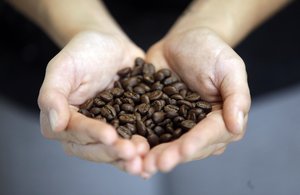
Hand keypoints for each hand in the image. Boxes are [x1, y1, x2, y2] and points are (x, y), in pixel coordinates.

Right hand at [38, 31, 148, 174]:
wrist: (110, 45)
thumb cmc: (83, 52)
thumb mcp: (63, 66)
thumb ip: (52, 94)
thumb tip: (55, 125)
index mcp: (64, 118)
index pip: (76, 132)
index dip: (93, 135)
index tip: (110, 136)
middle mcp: (83, 130)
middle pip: (95, 148)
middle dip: (113, 152)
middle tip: (132, 153)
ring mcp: (106, 129)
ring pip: (114, 149)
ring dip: (128, 157)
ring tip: (143, 155)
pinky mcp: (125, 126)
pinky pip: (131, 140)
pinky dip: (140, 150)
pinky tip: (150, 153)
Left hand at [143, 28, 250, 176]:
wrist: (183, 42)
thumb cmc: (210, 50)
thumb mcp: (229, 67)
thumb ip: (237, 96)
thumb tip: (237, 125)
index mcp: (222, 118)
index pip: (211, 134)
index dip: (197, 143)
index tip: (183, 150)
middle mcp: (201, 127)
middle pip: (188, 146)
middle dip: (173, 155)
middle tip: (156, 164)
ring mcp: (178, 124)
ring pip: (168, 144)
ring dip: (154, 155)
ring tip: (140, 163)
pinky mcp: (159, 118)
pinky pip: (150, 132)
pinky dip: (141, 142)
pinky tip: (129, 151)